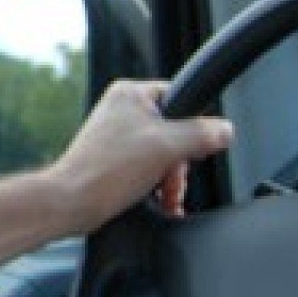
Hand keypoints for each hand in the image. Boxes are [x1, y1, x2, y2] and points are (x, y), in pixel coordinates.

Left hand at [46, 79, 233, 231]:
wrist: (72, 202)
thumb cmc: (107, 170)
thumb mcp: (168, 146)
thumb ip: (202, 134)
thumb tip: (225, 130)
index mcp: (130, 94)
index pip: (180, 99)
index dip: (193, 127)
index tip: (192, 149)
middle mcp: (120, 110)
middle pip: (174, 132)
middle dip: (179, 164)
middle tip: (172, 179)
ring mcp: (115, 136)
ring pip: (163, 155)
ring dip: (171, 180)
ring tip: (166, 196)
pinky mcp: (112, 160)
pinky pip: (147, 169)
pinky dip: (157, 187)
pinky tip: (161, 202)